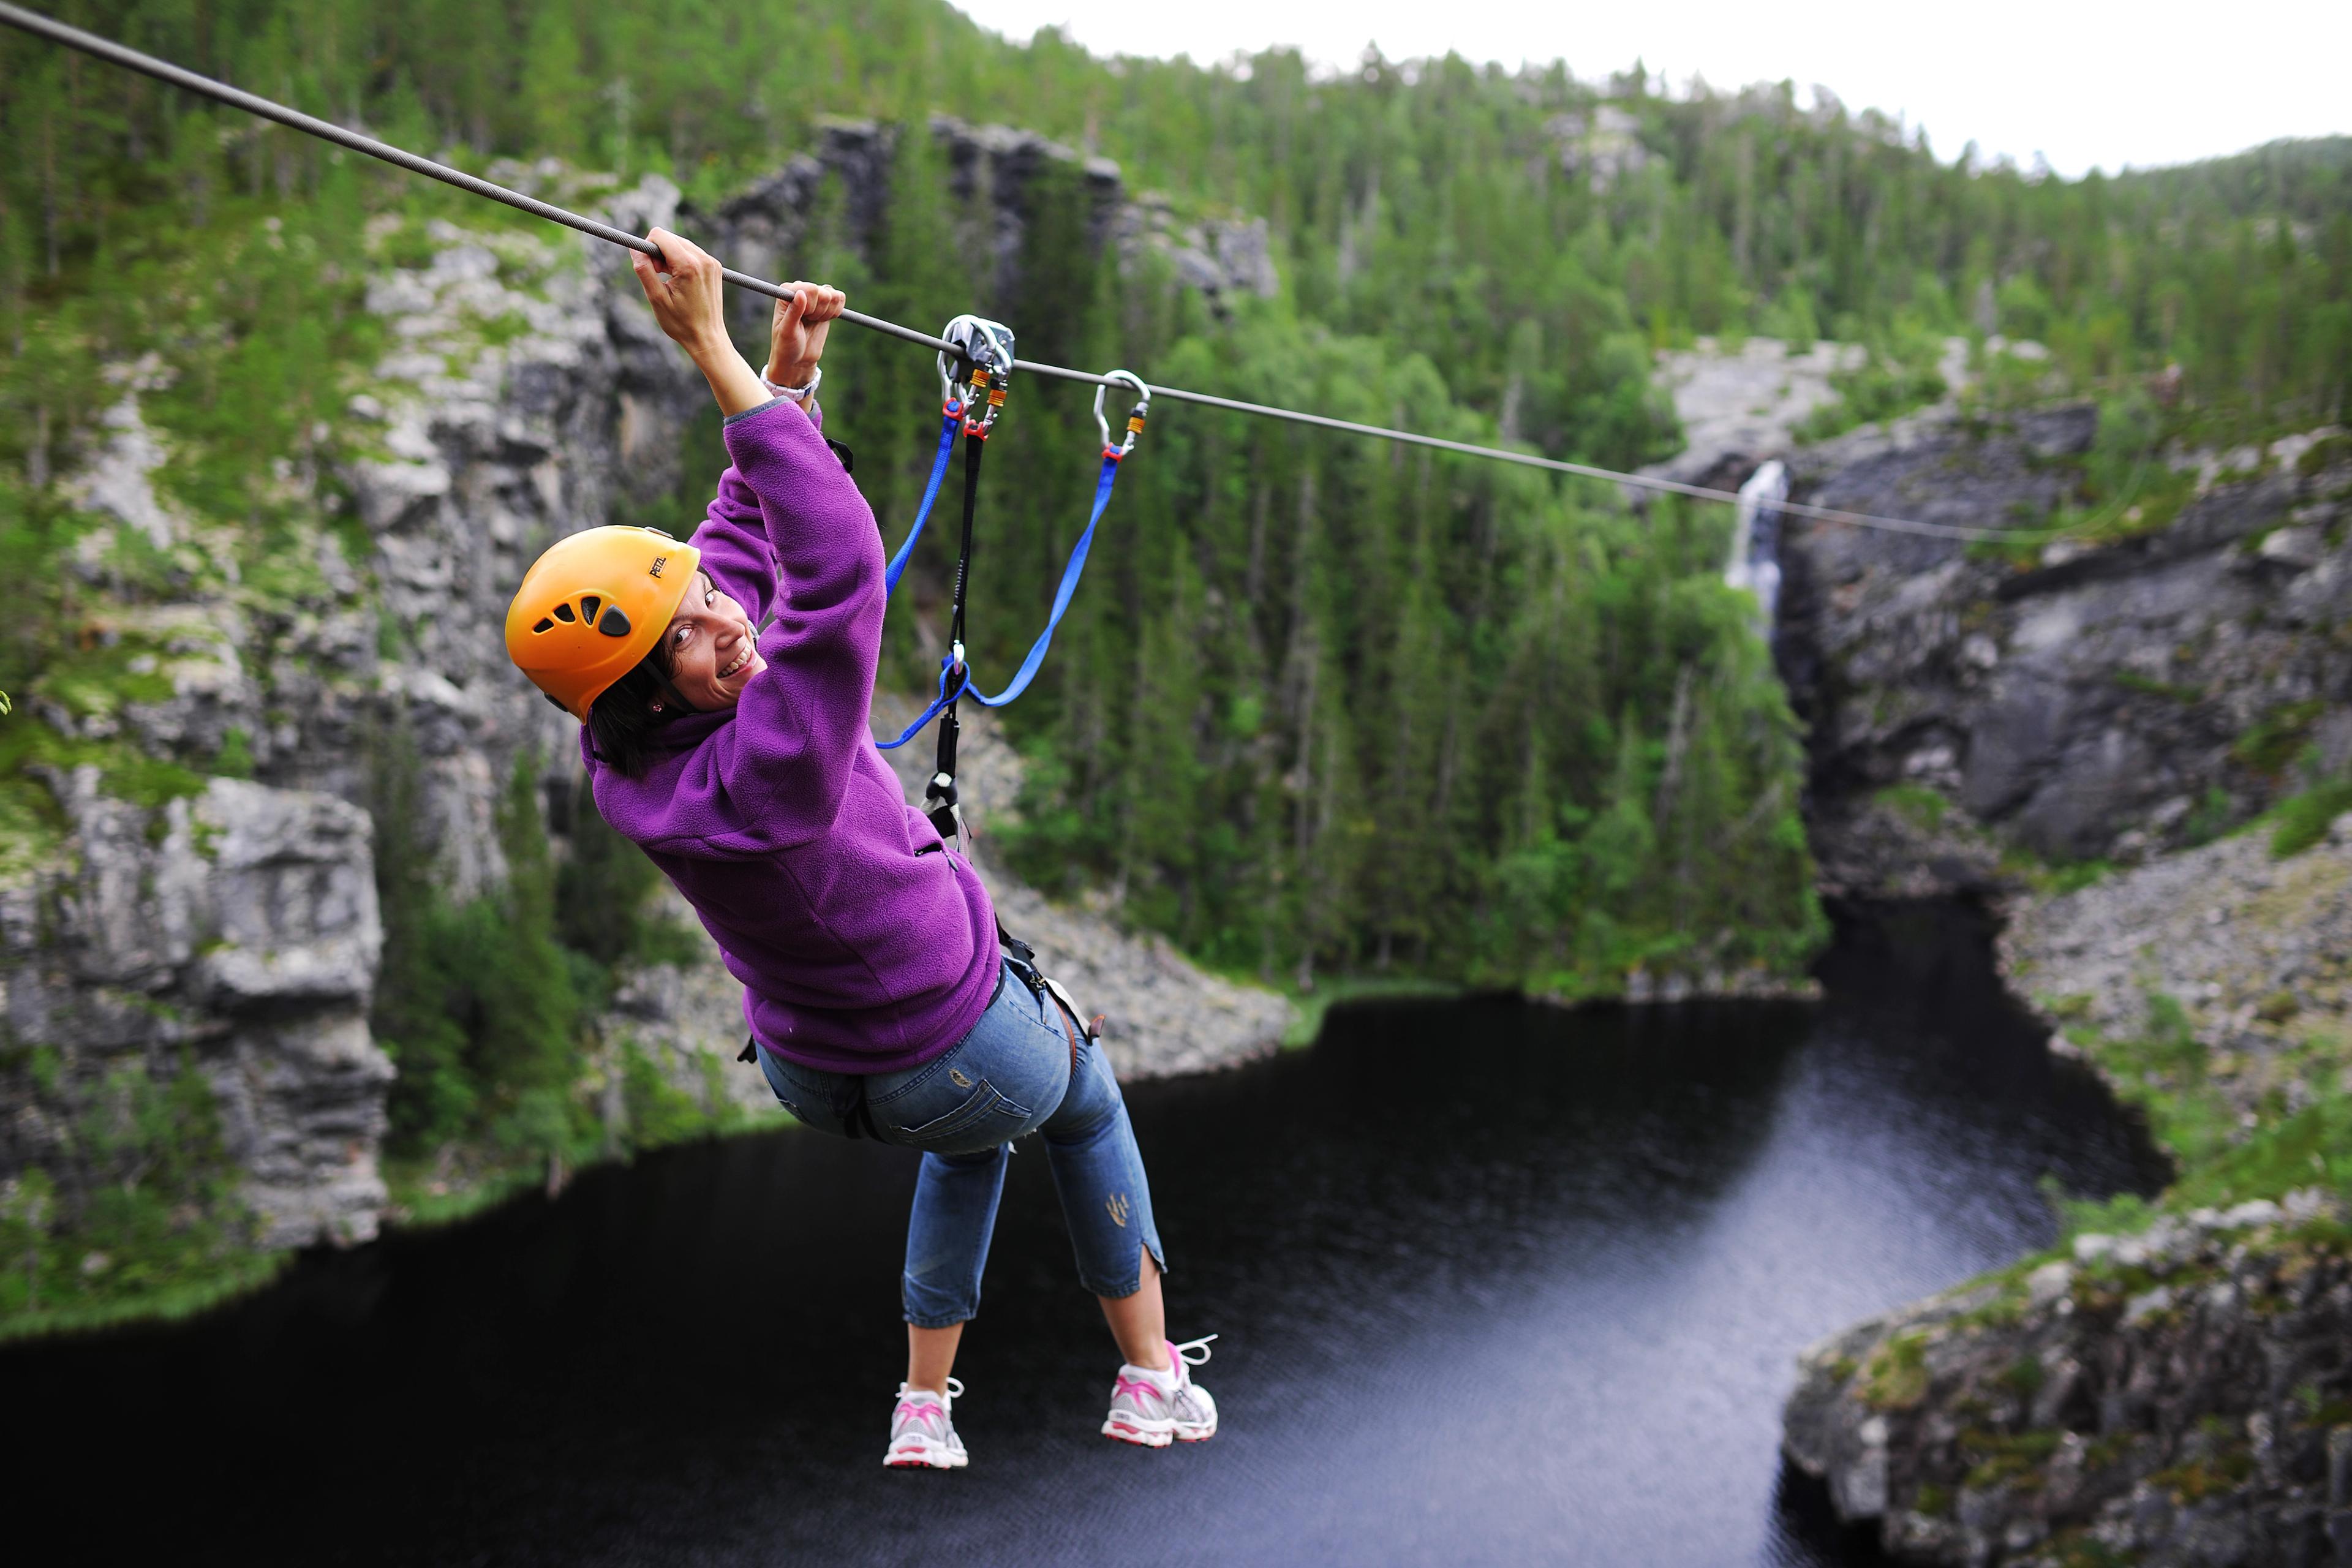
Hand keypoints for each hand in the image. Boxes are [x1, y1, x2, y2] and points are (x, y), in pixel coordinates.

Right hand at [629, 227, 764, 415]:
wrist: (707, 337)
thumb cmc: (681, 323)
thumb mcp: (656, 298)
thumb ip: (644, 270)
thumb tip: (634, 248)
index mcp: (689, 266)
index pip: (660, 236)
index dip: (648, 248)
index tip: (651, 268)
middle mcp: (703, 259)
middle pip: (670, 238)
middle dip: (659, 253)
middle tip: (660, 276)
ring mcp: (711, 262)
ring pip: (680, 244)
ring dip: (670, 258)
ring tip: (671, 282)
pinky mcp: (714, 267)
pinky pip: (691, 253)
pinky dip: (682, 262)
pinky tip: (681, 281)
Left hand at [765, 282, 844, 388]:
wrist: (797, 359)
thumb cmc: (786, 346)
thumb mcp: (787, 331)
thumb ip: (794, 312)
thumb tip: (801, 293)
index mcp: (787, 292)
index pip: (810, 289)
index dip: (811, 306)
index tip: (803, 319)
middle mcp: (801, 290)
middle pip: (824, 292)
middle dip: (819, 311)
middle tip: (809, 321)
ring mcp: (814, 296)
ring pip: (833, 295)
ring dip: (827, 312)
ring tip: (814, 321)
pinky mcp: (825, 303)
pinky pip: (840, 298)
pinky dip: (836, 311)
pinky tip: (824, 319)